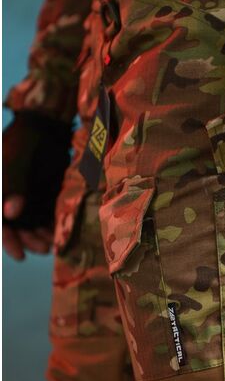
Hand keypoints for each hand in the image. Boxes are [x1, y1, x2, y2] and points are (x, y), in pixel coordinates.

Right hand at [2, 111, 71, 256]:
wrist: (49, 125)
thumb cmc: (27, 137)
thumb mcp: (17, 158)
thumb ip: (13, 183)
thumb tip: (11, 213)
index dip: (6, 239)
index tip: (20, 255)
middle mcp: (8, 197)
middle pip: (14, 227)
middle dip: (28, 240)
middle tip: (44, 248)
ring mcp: (25, 198)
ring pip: (30, 224)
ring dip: (40, 236)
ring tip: (53, 243)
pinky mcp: (41, 197)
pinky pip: (44, 216)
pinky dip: (51, 225)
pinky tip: (60, 233)